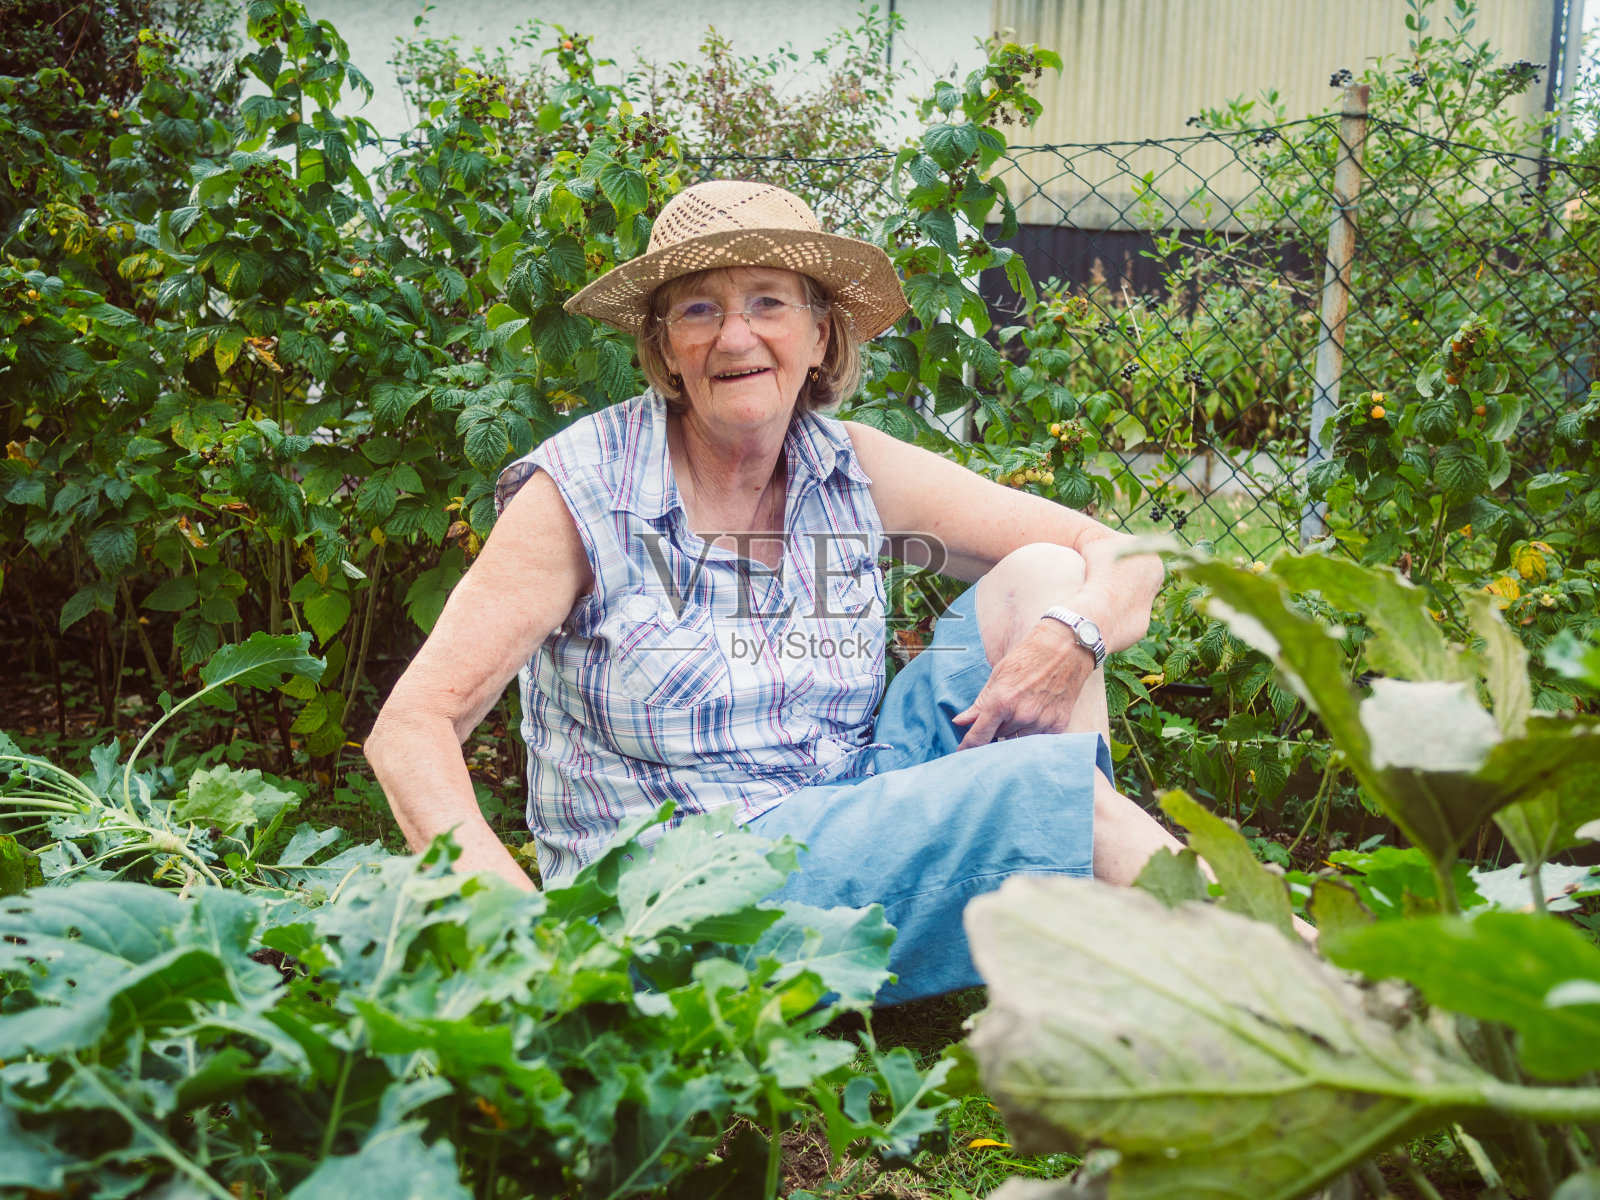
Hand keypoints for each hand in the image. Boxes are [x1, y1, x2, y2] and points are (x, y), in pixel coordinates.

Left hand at [952, 618, 1095, 749]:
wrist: (1065, 649)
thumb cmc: (1028, 658)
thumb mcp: (998, 676)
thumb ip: (979, 704)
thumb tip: (959, 722)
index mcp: (1002, 701)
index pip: (979, 736)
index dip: (968, 748)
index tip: (962, 755)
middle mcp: (1022, 715)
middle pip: (999, 736)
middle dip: (997, 728)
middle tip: (1005, 710)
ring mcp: (1042, 721)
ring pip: (1018, 739)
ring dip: (1016, 730)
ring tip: (1024, 706)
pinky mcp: (1058, 725)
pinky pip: (1038, 739)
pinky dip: (1034, 730)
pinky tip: (1038, 712)